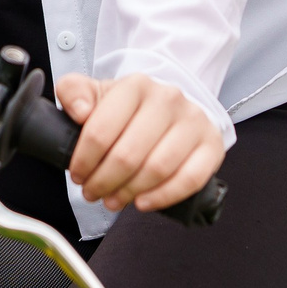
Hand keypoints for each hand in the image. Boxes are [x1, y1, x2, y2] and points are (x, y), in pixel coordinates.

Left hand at [54, 71, 225, 213]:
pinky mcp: (211, 145)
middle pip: (128, 154)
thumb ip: (74, 92)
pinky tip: (143, 203)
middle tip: (93, 192)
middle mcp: (168, 98)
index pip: (101, 130)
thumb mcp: (95, 93)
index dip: (84, 160)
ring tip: (113, 199)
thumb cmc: (127, 109)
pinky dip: (163, 197)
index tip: (78, 174)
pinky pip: (190, 179)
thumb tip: (80, 110)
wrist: (168, 109)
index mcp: (136, 85)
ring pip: (158, 169)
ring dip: (129, 192)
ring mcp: (193, 121)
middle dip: (103, 181)